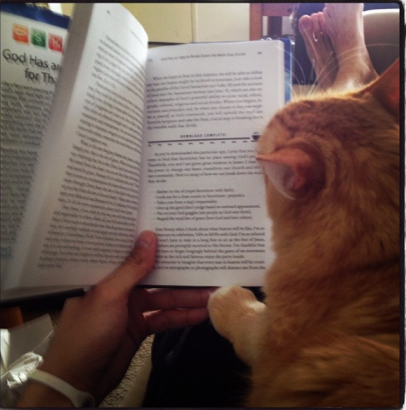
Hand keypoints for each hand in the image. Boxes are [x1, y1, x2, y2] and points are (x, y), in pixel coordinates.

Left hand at [18, 231, 210, 405]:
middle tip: (204, 267)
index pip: (133, 254)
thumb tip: (148, 237)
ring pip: (164, 299)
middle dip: (179, 275)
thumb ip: (132, 268)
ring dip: (186, 298)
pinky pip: (164, 318)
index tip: (176, 235)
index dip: (154, 245)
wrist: (78, 381)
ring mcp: (131, 309)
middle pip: (155, 277)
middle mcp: (120, 289)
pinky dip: (181, 317)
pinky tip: (199, 314)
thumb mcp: (109, 296)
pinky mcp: (140, 328)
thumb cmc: (84, 334)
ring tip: (210, 293)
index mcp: (106, 275)